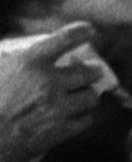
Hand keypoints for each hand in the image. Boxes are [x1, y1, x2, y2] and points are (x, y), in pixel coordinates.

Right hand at [0, 22, 101, 161]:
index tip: (88, 30)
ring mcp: (57, 108)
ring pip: (91, 96)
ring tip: (79, 95)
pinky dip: (81, 117)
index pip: (64, 39)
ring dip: (86, 95)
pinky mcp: (60, 131)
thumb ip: (8, 61)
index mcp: (28, 63)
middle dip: (93, 70)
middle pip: (90, 71)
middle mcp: (48, 83)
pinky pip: (86, 120)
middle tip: (91, 70)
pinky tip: (73, 115)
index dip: (79, 32)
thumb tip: (12, 55)